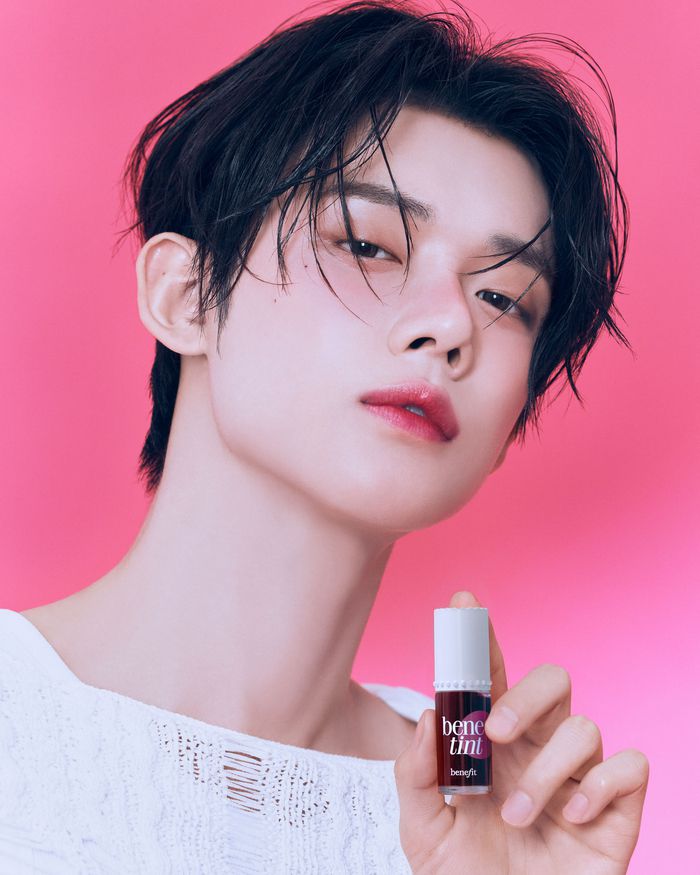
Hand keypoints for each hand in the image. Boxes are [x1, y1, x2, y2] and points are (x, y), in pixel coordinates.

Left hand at [394, 591, 648, 873]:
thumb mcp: (423, 831)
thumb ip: (417, 777)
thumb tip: (430, 716)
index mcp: (493, 746)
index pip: (492, 677)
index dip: (481, 638)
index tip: (463, 601)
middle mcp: (539, 751)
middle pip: (552, 681)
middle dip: (524, 695)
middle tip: (492, 733)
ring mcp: (579, 778)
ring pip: (583, 726)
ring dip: (546, 769)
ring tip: (515, 817)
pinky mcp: (616, 813)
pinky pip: (629, 766)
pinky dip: (601, 784)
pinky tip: (572, 816)